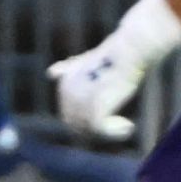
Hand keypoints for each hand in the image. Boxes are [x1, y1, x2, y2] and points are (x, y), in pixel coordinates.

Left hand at [47, 0, 180, 140]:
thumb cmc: (114, 55)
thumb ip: (70, 70)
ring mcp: (79, 100)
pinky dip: (114, 132)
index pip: (69, 116)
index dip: (87, 122)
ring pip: (88, 129)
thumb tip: (50, 73)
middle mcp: (67, 93)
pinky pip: (100, 129)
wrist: (129, 50)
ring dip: (107, 132)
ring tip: (126, 126)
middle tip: (120, 125)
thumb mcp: (87, 62)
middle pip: (75, 125)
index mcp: (65, 84)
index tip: (111, 119)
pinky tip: (129, 126)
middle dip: (95, 129)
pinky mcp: (94, 106)